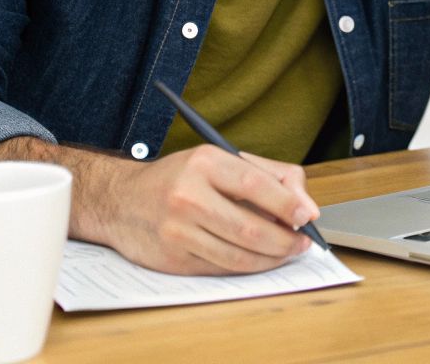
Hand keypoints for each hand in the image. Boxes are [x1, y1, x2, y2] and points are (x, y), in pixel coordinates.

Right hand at [102, 145, 319, 274]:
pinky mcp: (172, 259)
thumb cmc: (181, 178)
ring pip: (238, 255)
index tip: (308, 216)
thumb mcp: (221, 160)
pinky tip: (258, 260)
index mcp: (203, 163)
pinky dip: (247, 267)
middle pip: (249, 228)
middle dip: (285, 240)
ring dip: (271, 259)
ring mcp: (177, 231)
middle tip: (302, 243)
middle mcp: (187, 196)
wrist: (121, 201)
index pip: (255, 185)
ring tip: (286, 252)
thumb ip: (270, 176)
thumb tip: (306, 207)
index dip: (287, 204)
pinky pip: (221, 269)